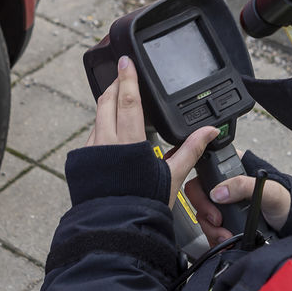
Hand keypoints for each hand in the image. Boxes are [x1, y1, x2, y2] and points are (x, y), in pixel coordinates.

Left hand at [86, 56, 217, 206]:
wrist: (114, 229)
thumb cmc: (144, 205)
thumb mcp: (172, 176)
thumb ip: (190, 150)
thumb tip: (210, 131)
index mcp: (129, 142)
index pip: (127, 100)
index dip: (127, 78)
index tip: (126, 61)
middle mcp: (105, 142)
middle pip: (107, 102)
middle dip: (115, 85)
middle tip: (123, 76)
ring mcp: (90, 151)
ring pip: (97, 119)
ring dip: (107, 107)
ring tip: (119, 103)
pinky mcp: (81, 162)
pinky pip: (91, 137)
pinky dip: (101, 128)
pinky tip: (110, 135)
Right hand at [185, 171, 290, 245]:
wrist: (291, 223)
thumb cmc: (284, 200)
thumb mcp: (268, 190)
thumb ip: (244, 186)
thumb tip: (218, 192)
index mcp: (232, 168)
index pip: (204, 170)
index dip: (202, 187)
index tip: (213, 202)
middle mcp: (223, 184)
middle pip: (198, 194)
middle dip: (205, 211)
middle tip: (218, 221)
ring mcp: (222, 203)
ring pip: (202, 213)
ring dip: (210, 228)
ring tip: (225, 235)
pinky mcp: (224, 220)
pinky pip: (208, 228)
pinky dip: (213, 236)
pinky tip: (224, 240)